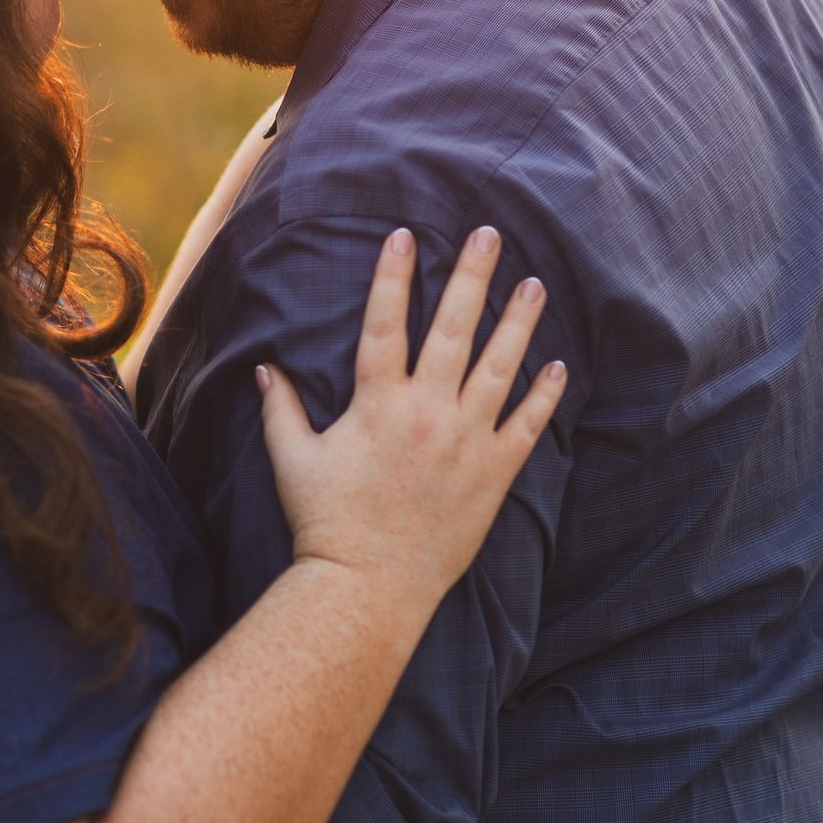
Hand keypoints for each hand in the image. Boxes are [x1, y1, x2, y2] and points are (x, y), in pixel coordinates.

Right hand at [258, 227, 563, 606]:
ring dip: (518, 322)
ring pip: (500, 368)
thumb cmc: (325, 524)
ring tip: (534, 284)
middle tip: (491, 234)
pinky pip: (526, 426)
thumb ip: (280, 411)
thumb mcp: (293, 461)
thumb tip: (264, 369)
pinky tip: (558, 364)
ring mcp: (465, 442)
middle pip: (453, 329)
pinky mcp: (492, 475)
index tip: (407, 235)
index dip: (395, 275)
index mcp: (376, 404)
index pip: (385, 322)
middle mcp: (426, 413)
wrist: (367, 588)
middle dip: (472, 277)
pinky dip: (544, 394)